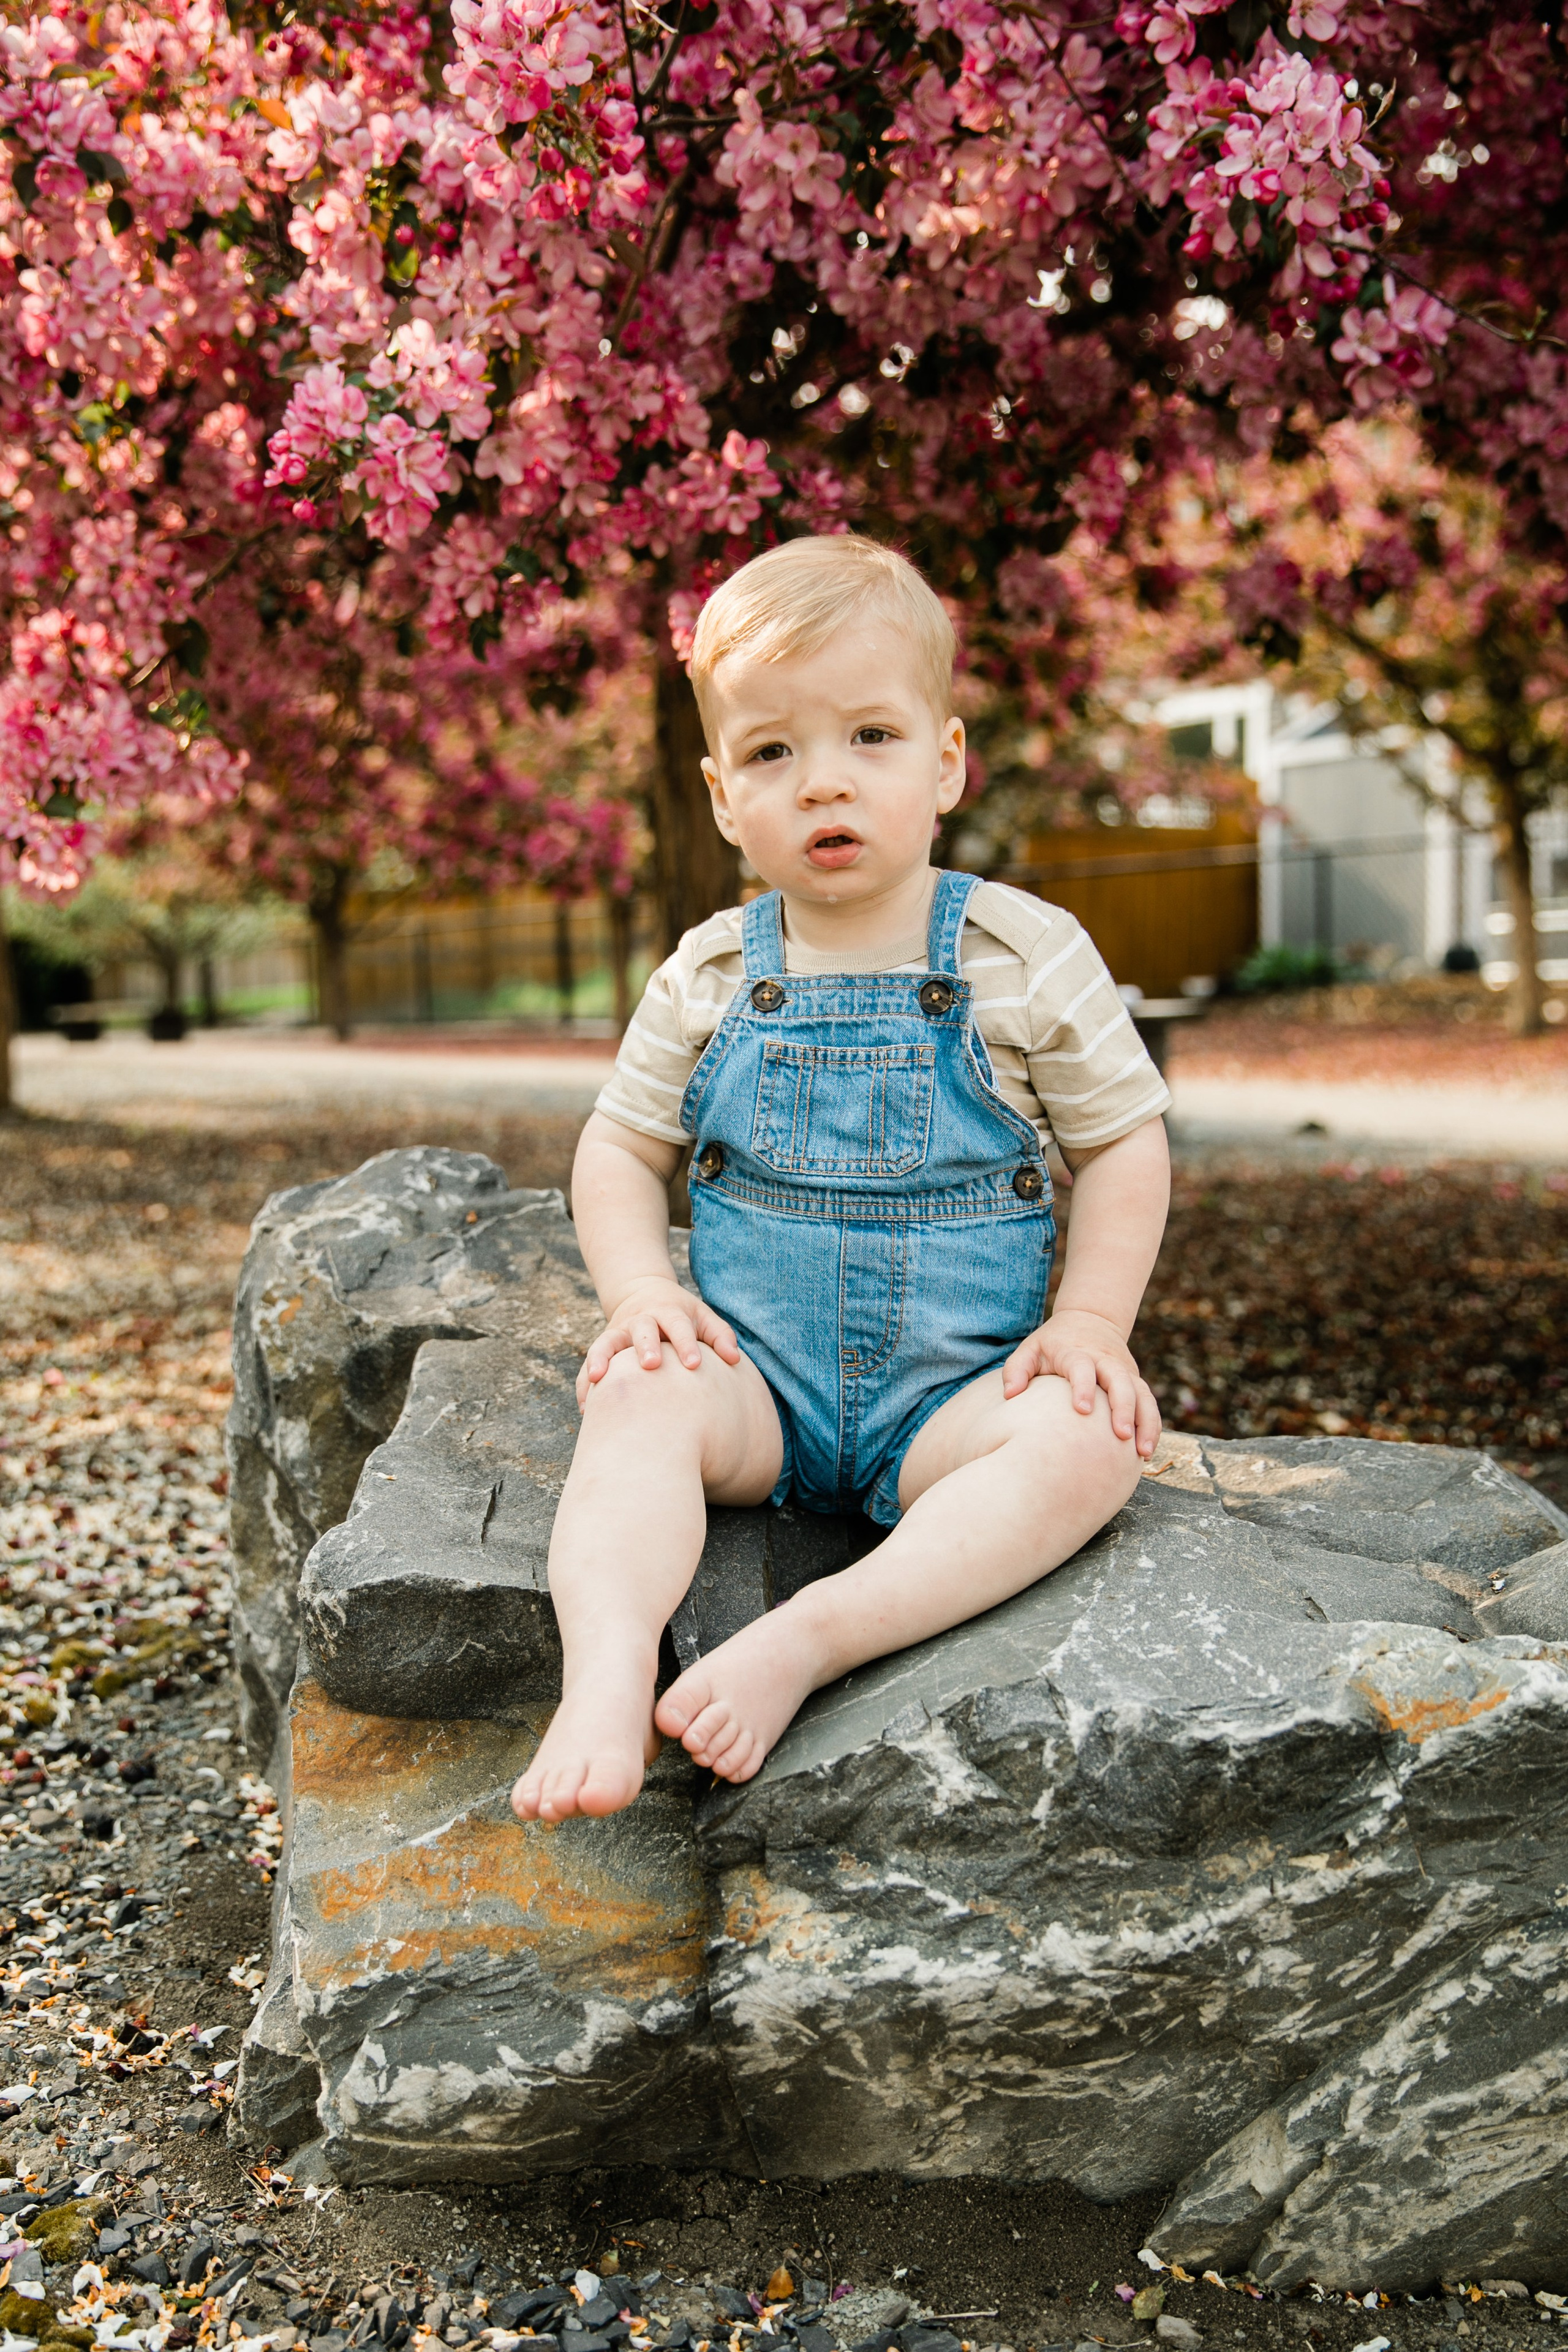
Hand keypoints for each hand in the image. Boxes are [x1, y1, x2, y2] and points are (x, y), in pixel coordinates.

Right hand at [576, 1276, 741, 1406]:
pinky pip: (590, 1363)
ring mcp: (619, 1332)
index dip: (685, 1344)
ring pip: (607, 1342)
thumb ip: (720, 1335)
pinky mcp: (604, 1345)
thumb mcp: (702, 1316)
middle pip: (642, 1329)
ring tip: (598, 1379)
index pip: (678, 1326)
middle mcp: (641, 1319)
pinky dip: (585, 1383)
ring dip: (601, 1359)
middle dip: (645, 1345)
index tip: (694, 1364)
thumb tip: (734, 1359)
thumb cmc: (681, 1314)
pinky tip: (587, 1408)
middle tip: (651, 1365)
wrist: (643, 1292)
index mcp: (669, 1312)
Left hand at [1002, 1308, 1161, 1457]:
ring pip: (1141, 1393)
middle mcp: (1105, 1360)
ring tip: (1143, 1451)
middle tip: (1121, 1435)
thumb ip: (1017, 1369)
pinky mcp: (1134, 1379)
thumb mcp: (1031, 1348)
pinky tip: (1148, 1449)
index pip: (1082, 1367)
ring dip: (1145, 1421)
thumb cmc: (1054, 1342)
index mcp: (1076, 1352)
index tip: (1082, 1410)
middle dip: (1123, 1407)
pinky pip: (1149, 1401)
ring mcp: (1123, 1370)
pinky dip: (1152, 1424)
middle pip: (1119, 1380)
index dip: (1083, 1386)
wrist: (1090, 1319)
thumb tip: (1010, 1395)